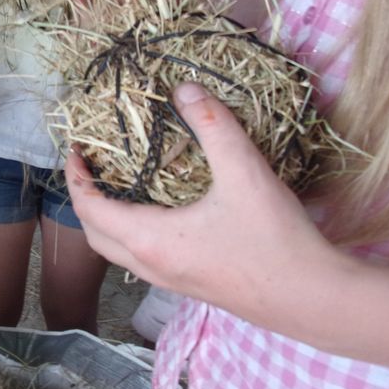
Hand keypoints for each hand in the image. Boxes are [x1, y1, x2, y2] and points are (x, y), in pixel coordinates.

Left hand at [66, 82, 329, 311]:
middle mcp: (151, 265)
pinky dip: (133, 233)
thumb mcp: (244, 173)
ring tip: (119, 184)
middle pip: (95, 234)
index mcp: (150, 239)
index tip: (75, 149)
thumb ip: (213, 126)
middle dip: (84, 199)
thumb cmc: (275, 239)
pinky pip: (143, 258)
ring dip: (107, 219)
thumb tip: (185, 89)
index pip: (90, 208)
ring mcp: (170, 281)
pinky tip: (161, 211)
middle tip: (91, 165)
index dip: (75, 177)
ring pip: (118, 251)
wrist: (312, 300)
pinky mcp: (190, 286)